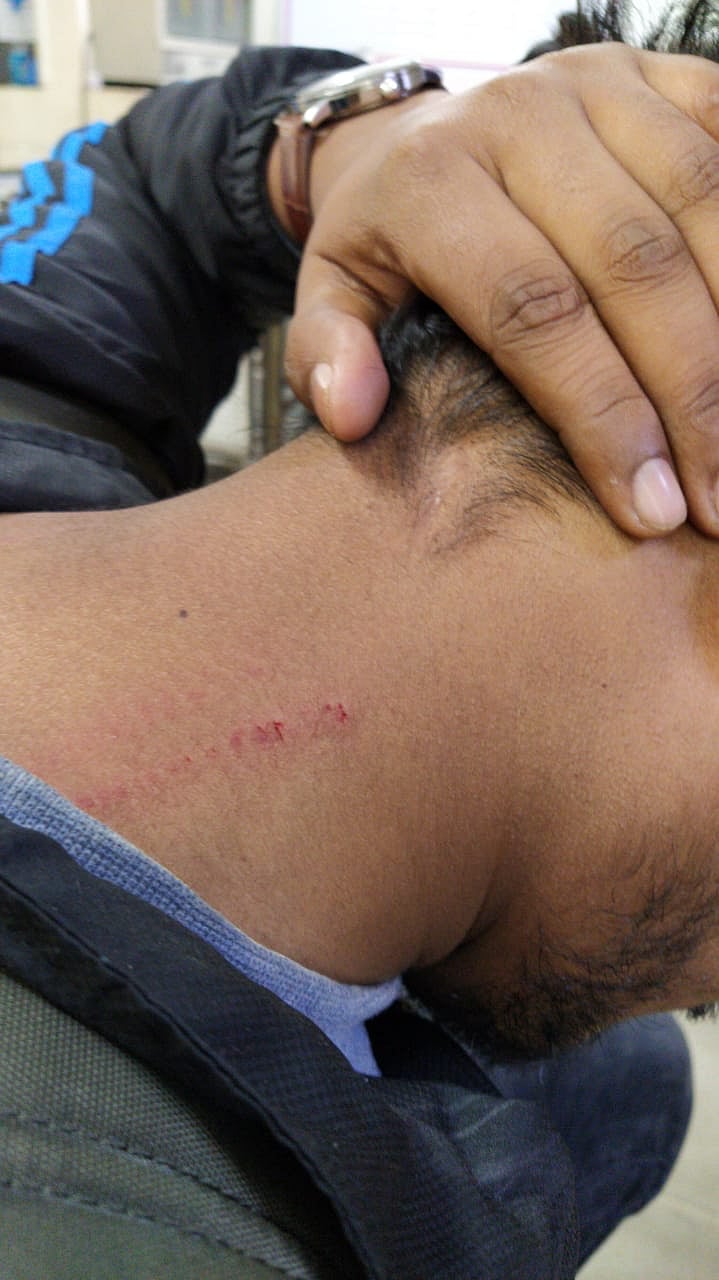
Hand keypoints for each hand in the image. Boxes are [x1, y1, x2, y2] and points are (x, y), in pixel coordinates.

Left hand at [277, 43, 718, 537]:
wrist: (424, 131)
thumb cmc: (388, 240)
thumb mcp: (334, 290)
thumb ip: (329, 352)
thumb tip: (352, 413)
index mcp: (434, 181)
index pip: (533, 310)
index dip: (600, 416)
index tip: (648, 510)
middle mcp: (523, 116)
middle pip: (632, 265)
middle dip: (690, 394)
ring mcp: (601, 84)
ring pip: (702, 205)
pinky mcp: (660, 72)